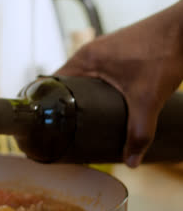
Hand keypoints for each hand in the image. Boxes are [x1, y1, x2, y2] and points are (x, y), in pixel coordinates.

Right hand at [55, 0, 182, 166]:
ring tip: (84, 118)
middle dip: (66, 104)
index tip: (47, 121)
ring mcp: (103, 50)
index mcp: (85, 59)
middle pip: (66, 82)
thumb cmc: (163, 52)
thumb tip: (131, 160)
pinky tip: (105, 101)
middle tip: (67, 127)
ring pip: (82, 77)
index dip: (48, 102)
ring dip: (82, 95)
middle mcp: (89, 52)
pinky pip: (96, 71)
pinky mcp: (116, 51)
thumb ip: (139, 131)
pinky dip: (96, 86)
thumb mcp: (148, 98)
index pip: (53, 82)